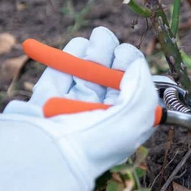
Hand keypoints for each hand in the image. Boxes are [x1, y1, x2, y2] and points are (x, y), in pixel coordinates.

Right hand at [4, 26, 157, 178]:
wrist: (53, 153)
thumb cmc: (100, 139)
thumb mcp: (138, 115)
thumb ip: (143, 87)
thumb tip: (136, 66)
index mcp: (123, 128)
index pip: (133, 94)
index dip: (133, 72)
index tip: (127, 58)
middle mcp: (98, 120)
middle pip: (111, 81)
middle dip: (115, 57)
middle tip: (113, 45)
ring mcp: (72, 109)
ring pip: (88, 74)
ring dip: (96, 51)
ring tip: (99, 36)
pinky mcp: (46, 101)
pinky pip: (61, 74)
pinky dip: (71, 56)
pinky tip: (81, 44)